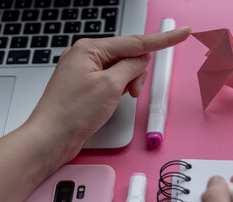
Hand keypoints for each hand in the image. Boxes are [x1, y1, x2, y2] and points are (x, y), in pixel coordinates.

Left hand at [26, 27, 190, 162]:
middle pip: (127, 55)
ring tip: (120, 98)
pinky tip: (114, 99)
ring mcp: (85, 72)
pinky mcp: (87, 86)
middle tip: (131, 91)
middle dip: (136, 72)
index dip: (162, 39)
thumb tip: (142, 58)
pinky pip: (111, 80)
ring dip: (128, 82)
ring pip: (121, 69)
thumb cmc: (71, 113)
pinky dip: (119, 88)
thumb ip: (131, 67)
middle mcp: (86, 57)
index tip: (181, 32)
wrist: (51, 138)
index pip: (134, 41)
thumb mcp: (110, 86)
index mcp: (89, 49)